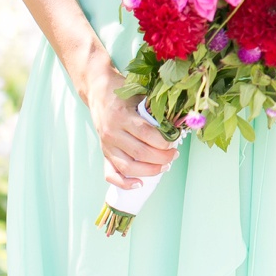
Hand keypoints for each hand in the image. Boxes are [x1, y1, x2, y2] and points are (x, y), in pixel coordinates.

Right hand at [83, 54, 178, 189]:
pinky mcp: (104, 152)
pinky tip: (139, 183)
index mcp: (122, 116)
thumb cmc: (122, 91)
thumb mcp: (138, 94)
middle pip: (140, 153)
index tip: (175, 140)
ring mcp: (107, 144)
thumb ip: (154, 109)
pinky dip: (124, 183)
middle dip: (162, 157)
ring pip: (128, 166)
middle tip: (174, 155)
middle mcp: (112, 132)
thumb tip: (177, 123)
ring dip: (150, 171)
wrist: (97, 91)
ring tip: (165, 166)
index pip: (146, 134)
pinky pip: (111, 174)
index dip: (164, 142)